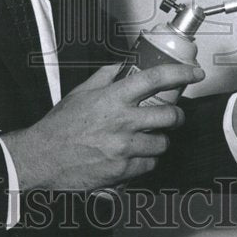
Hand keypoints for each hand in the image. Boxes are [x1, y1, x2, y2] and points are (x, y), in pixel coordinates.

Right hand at [0, 62, 202, 190]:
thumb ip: (104, 76)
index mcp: (114, 97)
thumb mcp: (80, 93)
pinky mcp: (122, 170)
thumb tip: (120, 65)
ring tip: (148, 138)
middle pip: (170, 115)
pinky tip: (135, 156)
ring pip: (163, 142)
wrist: (43, 157)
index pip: (156, 79)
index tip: (194, 74)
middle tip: (173, 116)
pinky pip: (149, 164)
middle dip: (176, 115)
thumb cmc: (60, 126)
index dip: (181, 74)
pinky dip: (146, 160)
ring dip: (160, 140)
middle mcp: (123, 120)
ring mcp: (124, 147)